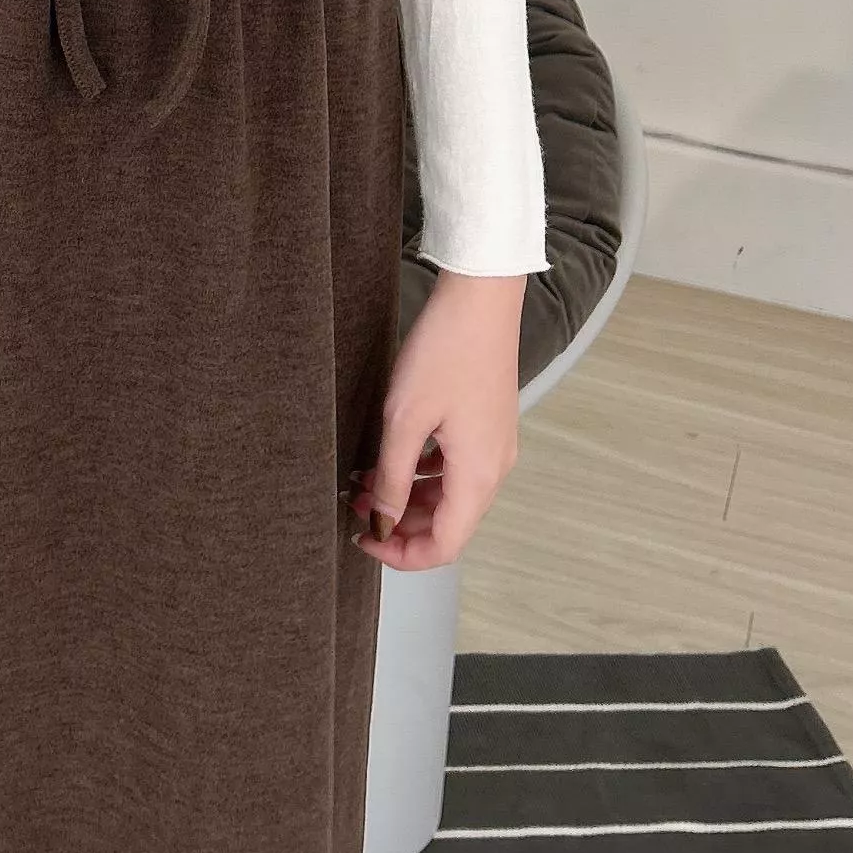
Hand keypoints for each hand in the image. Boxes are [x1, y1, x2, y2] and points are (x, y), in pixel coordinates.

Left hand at [343, 272, 523, 567]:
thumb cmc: (445, 350)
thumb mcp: (405, 417)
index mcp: (478, 475)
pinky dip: (425, 473)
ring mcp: (494, 445)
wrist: (481, 297)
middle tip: (358, 509)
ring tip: (366, 481)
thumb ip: (392, 476)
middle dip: (401, 524)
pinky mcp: (488, 424)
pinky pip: (456, 468)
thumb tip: (383, 520)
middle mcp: (494, 468)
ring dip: (410, 497)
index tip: (365, 540)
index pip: (445, 545)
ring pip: (451, 495)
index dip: (403, 554)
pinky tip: (394, 457)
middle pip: (449, 523)